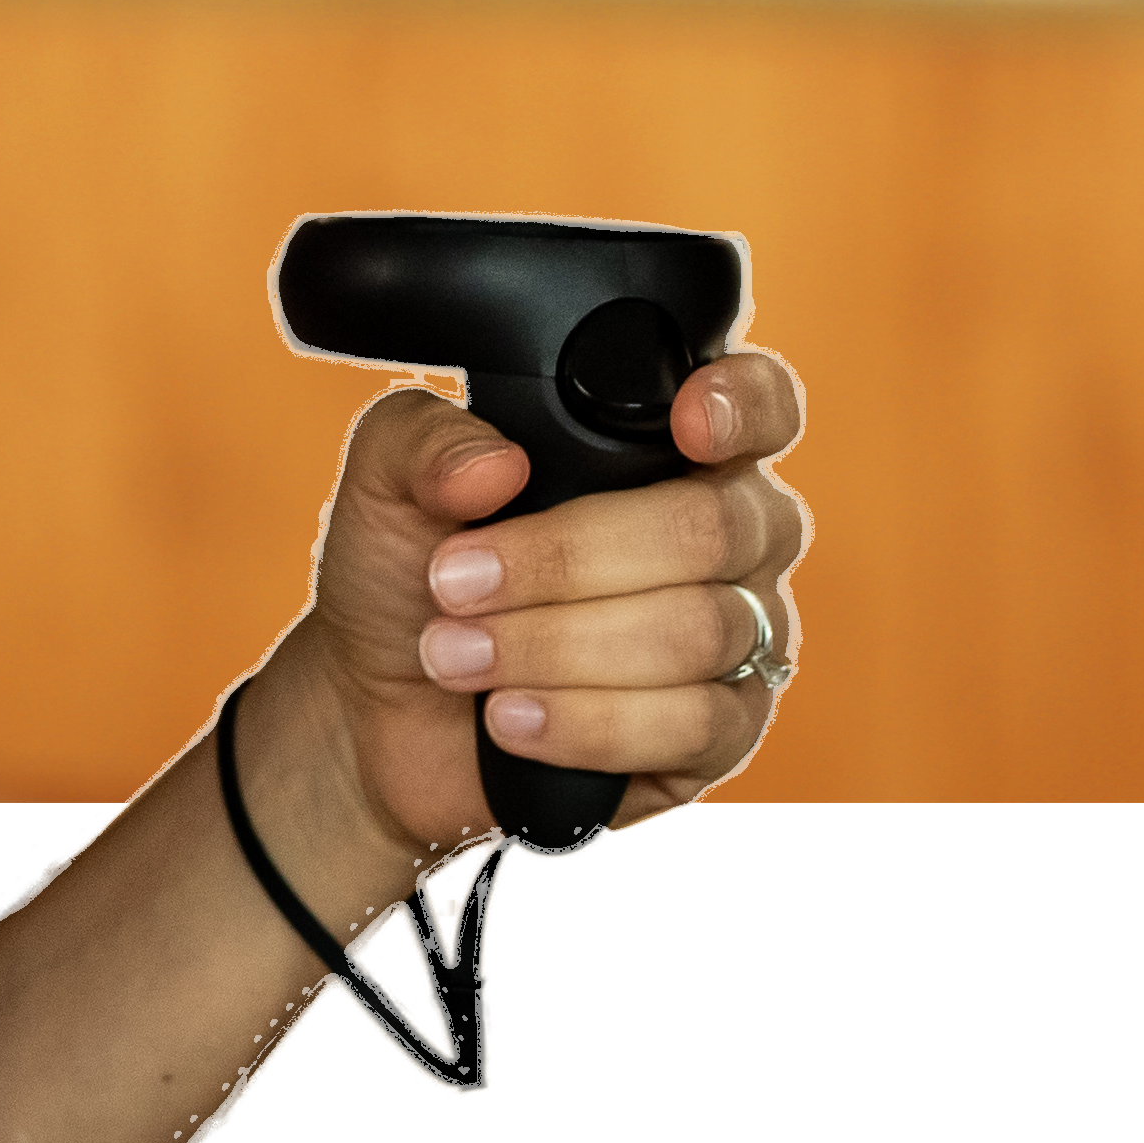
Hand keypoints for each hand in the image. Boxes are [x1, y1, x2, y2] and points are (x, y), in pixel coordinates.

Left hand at [278, 352, 813, 863]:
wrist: (383, 714)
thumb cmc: (409, 578)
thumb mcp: (387, 484)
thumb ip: (426, 442)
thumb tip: (497, 463)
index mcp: (667, 451)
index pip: (760, 406)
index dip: (744, 406)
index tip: (685, 424)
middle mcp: (727, 539)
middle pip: (713, 527)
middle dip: (569, 558)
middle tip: (456, 582)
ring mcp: (735, 639)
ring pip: (699, 631)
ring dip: (557, 646)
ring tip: (456, 656)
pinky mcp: (720, 736)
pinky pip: (695, 725)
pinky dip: (590, 721)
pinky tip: (513, 718)